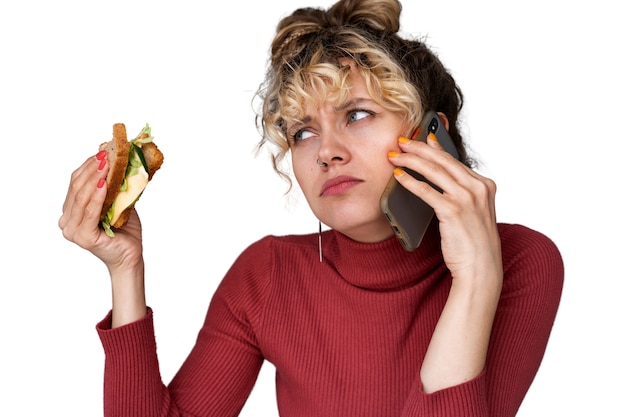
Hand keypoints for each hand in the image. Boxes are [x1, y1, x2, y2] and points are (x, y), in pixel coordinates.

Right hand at [59, 152, 143, 274]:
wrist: (130, 256)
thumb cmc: (124, 232)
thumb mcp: (117, 204)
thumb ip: (111, 188)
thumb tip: (117, 162)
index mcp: (71, 213)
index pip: (75, 184)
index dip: (87, 167)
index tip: (101, 153)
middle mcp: (67, 222)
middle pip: (76, 189)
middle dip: (91, 169)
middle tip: (104, 155)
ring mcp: (73, 231)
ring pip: (82, 198)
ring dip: (94, 178)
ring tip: (106, 164)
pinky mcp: (84, 237)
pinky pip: (90, 212)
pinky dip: (98, 196)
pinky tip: (105, 183)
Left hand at [389, 133, 501, 283]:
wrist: (481, 268)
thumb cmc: (473, 243)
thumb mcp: (473, 212)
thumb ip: (461, 193)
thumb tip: (437, 177)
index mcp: (485, 185)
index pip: (454, 160)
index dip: (435, 147)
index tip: (422, 137)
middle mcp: (478, 188)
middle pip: (443, 161)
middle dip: (419, 148)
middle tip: (401, 141)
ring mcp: (467, 198)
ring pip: (434, 171)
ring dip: (411, 160)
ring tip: (395, 155)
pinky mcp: (453, 210)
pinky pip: (426, 190)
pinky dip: (410, 180)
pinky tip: (398, 176)